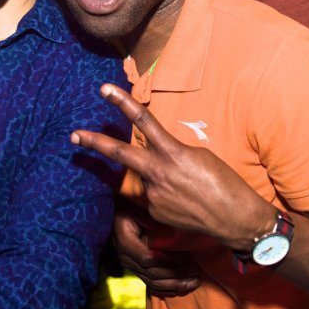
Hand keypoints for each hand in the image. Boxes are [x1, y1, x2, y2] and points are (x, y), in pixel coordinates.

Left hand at [71, 84, 274, 251]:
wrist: (235, 218)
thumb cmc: (225, 182)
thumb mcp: (200, 156)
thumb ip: (173, 152)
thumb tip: (158, 157)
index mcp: (172, 152)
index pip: (143, 120)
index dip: (122, 102)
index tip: (103, 89)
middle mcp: (158, 173)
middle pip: (119, 153)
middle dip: (94, 143)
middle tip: (74, 135)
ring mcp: (153, 195)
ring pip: (144, 179)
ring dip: (157, 179)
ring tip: (186, 189)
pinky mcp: (155, 212)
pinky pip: (152, 198)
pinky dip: (164, 196)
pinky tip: (186, 203)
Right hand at [113, 204, 200, 296]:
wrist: (121, 213)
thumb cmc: (132, 206)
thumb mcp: (139, 207)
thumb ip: (150, 217)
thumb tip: (167, 227)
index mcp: (125, 241)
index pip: (147, 258)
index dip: (167, 261)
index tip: (185, 257)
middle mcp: (125, 257)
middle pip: (152, 273)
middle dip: (176, 275)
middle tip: (196, 271)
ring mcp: (131, 265)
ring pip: (153, 282)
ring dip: (176, 284)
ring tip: (195, 280)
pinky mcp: (137, 270)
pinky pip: (152, 285)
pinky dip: (169, 288)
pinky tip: (184, 287)